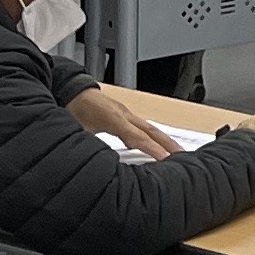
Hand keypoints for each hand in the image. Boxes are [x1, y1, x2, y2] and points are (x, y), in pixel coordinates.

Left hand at [72, 86, 187, 159]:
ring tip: (177, 151)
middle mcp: (124, 114)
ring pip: (149, 127)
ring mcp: (125, 112)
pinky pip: (142, 125)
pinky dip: (152, 135)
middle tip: (184, 156)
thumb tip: (96, 164)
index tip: (167, 160)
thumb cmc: (73, 109)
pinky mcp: (123, 113)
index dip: (153, 150)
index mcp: (114, 118)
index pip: (138, 138)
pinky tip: (155, 142)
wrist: (70, 90)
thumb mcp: (78, 131)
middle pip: (152, 130)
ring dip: (164, 139)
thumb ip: (89, 147)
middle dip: (169, 144)